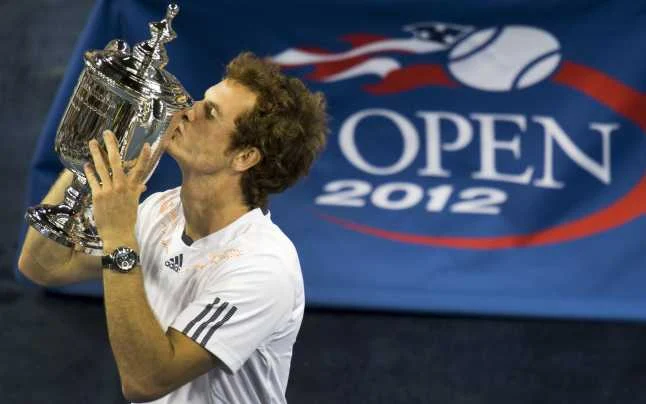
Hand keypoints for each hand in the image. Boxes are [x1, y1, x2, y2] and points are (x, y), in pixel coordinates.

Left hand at [84, 130, 151, 249]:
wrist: (118, 234)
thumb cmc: (128, 220)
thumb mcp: (134, 204)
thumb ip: (136, 191)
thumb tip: (141, 186)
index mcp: (133, 188)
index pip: (142, 170)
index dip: (145, 157)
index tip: (147, 145)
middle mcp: (122, 186)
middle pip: (116, 162)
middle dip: (111, 146)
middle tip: (107, 133)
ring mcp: (109, 190)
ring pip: (101, 167)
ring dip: (96, 153)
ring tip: (91, 143)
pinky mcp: (98, 196)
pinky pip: (93, 180)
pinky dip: (89, 171)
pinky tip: (86, 165)